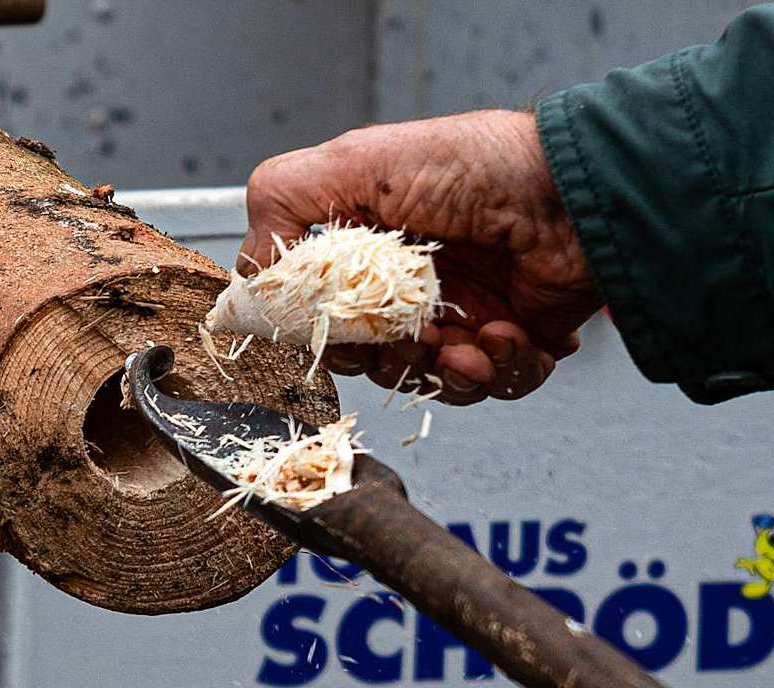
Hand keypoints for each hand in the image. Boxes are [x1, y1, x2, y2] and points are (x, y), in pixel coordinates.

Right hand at [237, 110, 603, 404]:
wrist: (579, 190)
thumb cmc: (478, 167)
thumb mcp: (359, 162)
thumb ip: (284, 200)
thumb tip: (248, 268)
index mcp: (373, 249)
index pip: (326, 313)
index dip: (327, 332)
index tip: (335, 330)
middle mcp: (416, 285)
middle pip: (374, 358)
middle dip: (388, 357)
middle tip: (409, 334)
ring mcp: (465, 315)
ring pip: (431, 381)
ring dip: (444, 371)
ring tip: (467, 339)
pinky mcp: (515, 341)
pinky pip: (493, 386)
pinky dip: (498, 370)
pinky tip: (505, 334)